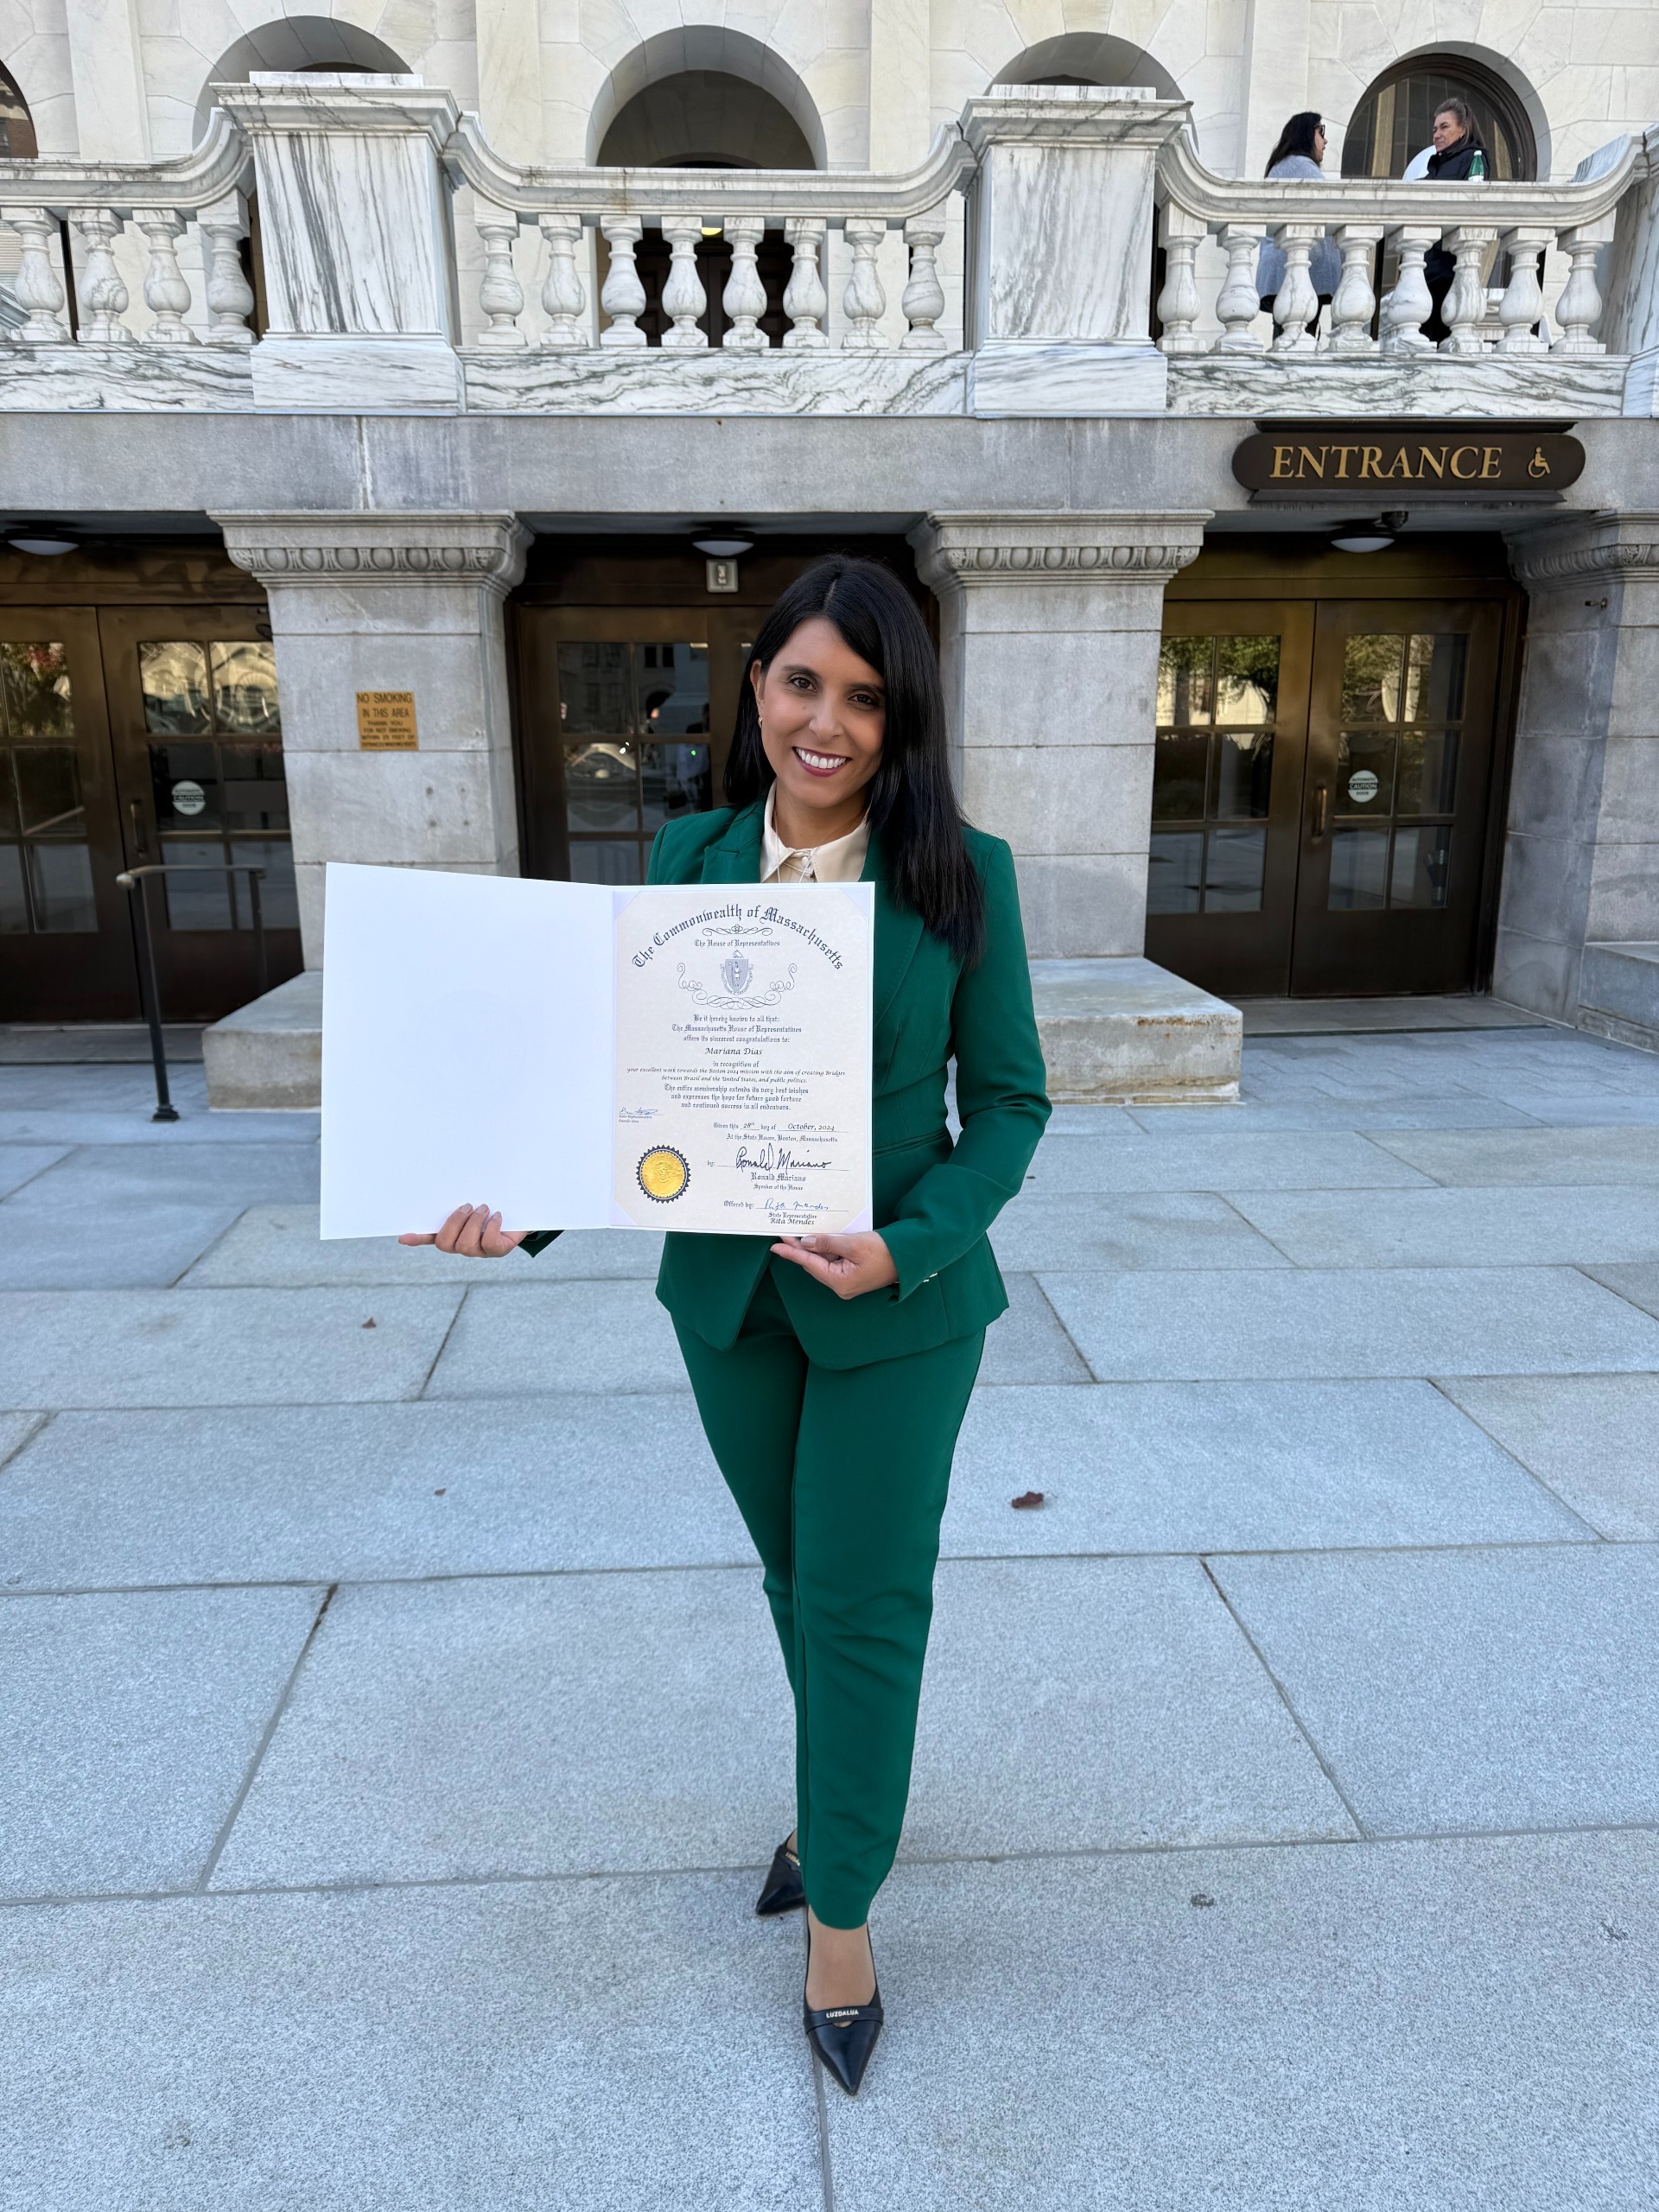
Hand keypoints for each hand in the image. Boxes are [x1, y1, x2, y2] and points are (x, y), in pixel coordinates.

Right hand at [399, 1204, 525, 1257]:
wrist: (523, 1211)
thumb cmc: (493, 1202)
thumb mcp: (475, 1197)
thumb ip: (459, 1194)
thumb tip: (440, 1176)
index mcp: (453, 1231)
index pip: (430, 1237)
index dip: (417, 1239)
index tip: (402, 1236)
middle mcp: (462, 1244)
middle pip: (445, 1243)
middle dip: (455, 1222)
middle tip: (468, 1205)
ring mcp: (479, 1251)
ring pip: (466, 1245)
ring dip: (474, 1223)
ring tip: (485, 1207)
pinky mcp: (498, 1251)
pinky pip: (489, 1244)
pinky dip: (493, 1227)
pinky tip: (498, 1216)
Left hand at [769, 1231, 897, 1300]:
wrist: (910, 1258)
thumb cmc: (885, 1251)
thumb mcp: (854, 1244)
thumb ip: (827, 1243)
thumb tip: (806, 1242)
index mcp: (840, 1282)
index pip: (809, 1264)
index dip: (791, 1252)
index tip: (775, 1246)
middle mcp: (841, 1286)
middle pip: (814, 1265)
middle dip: (800, 1249)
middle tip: (786, 1233)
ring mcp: (847, 1282)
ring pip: (823, 1263)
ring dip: (813, 1249)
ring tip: (799, 1234)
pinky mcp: (853, 1275)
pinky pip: (834, 1262)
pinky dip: (826, 1251)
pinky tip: (819, 1239)